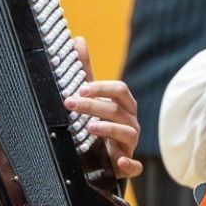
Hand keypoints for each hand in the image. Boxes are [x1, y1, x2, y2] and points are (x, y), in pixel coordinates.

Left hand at [68, 36, 142, 178]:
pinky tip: (119, 162)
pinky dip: (129, 165)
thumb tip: (78, 40)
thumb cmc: (99, 122)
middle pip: (118, 110)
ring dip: (107, 129)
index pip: (120, 90)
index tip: (80, 88)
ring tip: (88, 127)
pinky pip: (134, 166)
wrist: (103, 157)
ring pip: (127, 133)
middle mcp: (131, 122)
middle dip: (94, 106)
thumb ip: (85, 70)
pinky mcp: (128, 164)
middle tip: (70, 104)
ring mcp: (130, 144)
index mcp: (124, 106)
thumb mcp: (91, 97)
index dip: (101, 88)